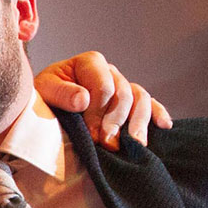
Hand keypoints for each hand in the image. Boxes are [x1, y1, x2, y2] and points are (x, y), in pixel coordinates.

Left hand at [33, 52, 172, 149]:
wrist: (45, 108)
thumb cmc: (43, 98)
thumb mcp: (44, 91)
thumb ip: (61, 93)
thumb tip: (84, 99)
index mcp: (90, 63)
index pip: (104, 86)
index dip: (99, 112)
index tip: (92, 134)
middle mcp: (110, 72)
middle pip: (124, 94)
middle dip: (117, 121)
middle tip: (109, 144)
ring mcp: (123, 86)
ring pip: (140, 98)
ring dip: (139, 122)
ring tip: (136, 144)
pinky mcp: (130, 102)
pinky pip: (150, 104)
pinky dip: (158, 113)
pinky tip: (164, 126)